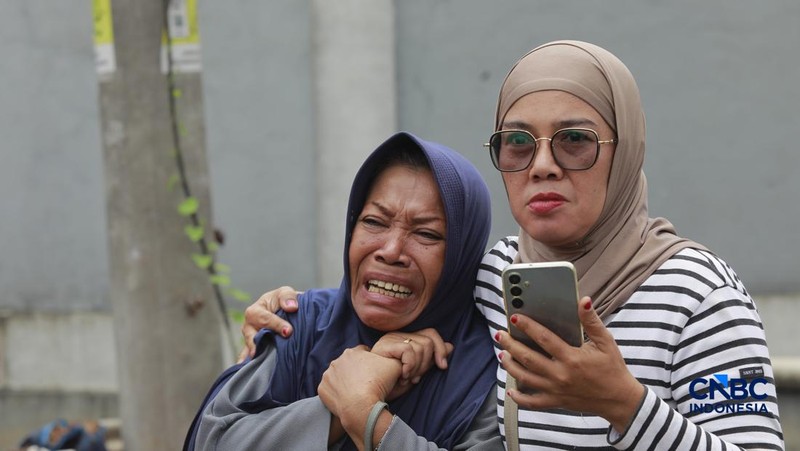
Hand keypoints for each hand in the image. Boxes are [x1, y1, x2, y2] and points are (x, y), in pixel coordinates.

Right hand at [237, 286, 301, 362]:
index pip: (264, 318)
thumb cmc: (283, 301)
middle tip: (268, 352)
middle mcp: (249, 327)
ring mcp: (250, 340)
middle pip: (251, 336)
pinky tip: (251, 375)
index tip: (288, 331)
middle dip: (260, 344)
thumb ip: (287, 297)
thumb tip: (292, 307)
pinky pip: (249, 360)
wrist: (285, 312)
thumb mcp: (285, 293)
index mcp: (255, 311)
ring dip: (254, 358)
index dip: (276, 324)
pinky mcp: (255, 351)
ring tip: (257, 368)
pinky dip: (249, 367)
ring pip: (249, 350)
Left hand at [318, 346, 400, 441]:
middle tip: (366, 383)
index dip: (370, 361)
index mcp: (353, 352)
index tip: (374, 372)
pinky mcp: (322, 389)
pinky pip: (330, 389)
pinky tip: (346, 398)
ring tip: (356, 392)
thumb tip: (396, 358)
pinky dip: (336, 393)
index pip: (363, 352)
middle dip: (356, 371)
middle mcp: (337, 361)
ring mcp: (327, 375)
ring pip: (338, 376)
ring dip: (345, 381)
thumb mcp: (395, 366)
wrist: (361, 407)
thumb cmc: (378, 385)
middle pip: (349, 364)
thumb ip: (395, 358)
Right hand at [370, 329, 452, 399]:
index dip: (440, 348)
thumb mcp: (417, 372)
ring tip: (406, 378)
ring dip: (417, 368)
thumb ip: (431, 359)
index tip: (442, 367)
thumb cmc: (391, 385)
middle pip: (429, 339)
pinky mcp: (385, 345)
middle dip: (427, 363)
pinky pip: (409, 350)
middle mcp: (398, 336)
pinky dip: (410, 366)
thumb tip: (451, 346)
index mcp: (405, 340)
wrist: (372, 396)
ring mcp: (391, 339)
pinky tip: (401, 376)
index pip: (431, 334)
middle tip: (415, 378)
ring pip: (421, 346)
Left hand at [497, 296, 643, 432]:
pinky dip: (520, 398)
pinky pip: (533, 402)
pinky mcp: (556, 402)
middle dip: (511, 344)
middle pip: (528, 358)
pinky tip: (510, 389)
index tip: (515, 318)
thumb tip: (583, 301)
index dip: (527, 326)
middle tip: (500, 334)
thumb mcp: (606, 342)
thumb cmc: (613, 369)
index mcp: (571, 358)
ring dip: (510, 365)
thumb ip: (592, 321)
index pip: (544, 339)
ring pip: (525, 378)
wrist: (620, 400)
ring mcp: (556, 390)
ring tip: (502, 353)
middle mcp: (560, 375)